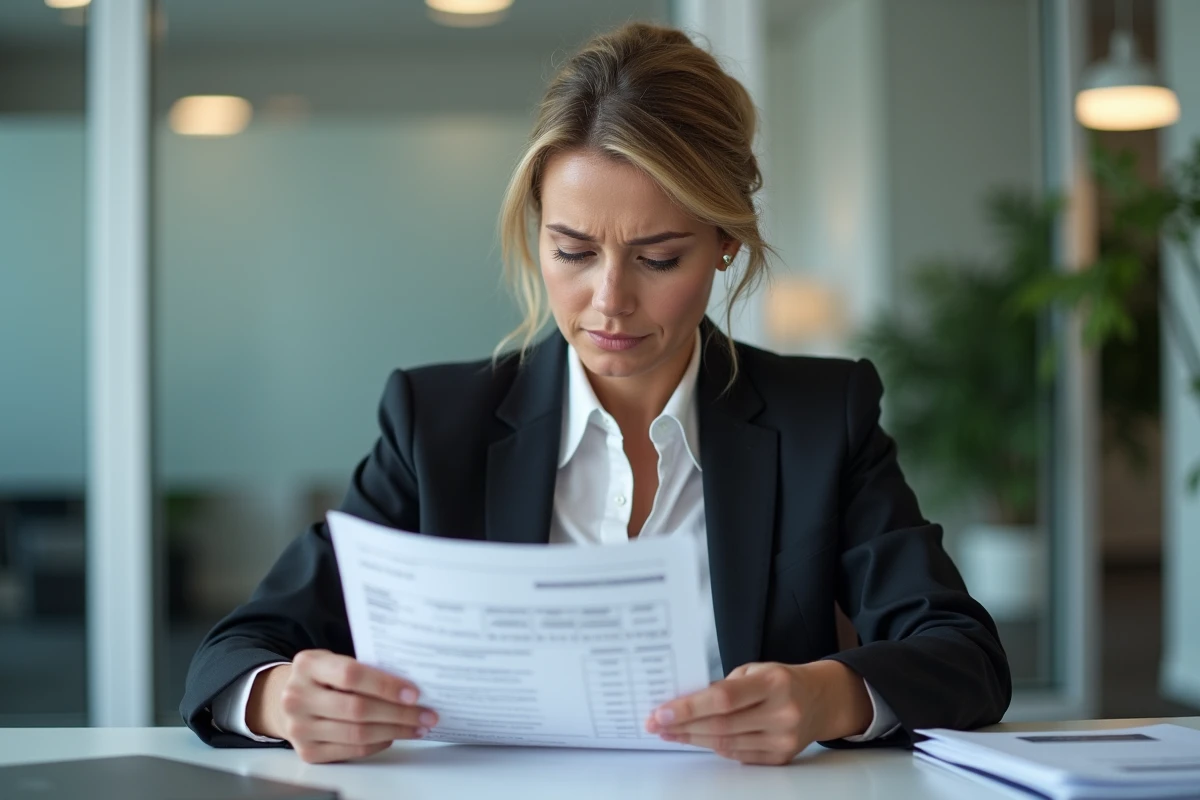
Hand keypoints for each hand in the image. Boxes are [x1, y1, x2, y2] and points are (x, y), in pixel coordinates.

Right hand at [246, 649, 438, 763]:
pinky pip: (351, 750)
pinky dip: (378, 744)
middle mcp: (297, 697)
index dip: (385, 685)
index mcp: (307, 665)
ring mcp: (299, 727)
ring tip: (418, 726)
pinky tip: (394, 735)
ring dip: (394, 731)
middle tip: (427, 714)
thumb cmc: (322, 677)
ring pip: (357, 734)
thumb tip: (410, 684)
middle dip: (399, 713)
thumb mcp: (333, 660)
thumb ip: (363, 667)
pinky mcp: (307, 751)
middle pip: (357, 709)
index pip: (351, 675)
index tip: (414, 692)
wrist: (285, 699)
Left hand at [644, 660, 872, 765]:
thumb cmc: (782, 680)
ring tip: (669, 732)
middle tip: (656, 724)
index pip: (723, 698)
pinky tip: (696, 739)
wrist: (822, 700)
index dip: (689, 708)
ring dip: (692, 739)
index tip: (661, 712)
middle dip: (682, 726)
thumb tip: (684, 702)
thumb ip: (724, 685)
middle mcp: (781, 712)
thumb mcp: (756, 670)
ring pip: (726, 744)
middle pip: (720, 725)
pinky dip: (714, 747)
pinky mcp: (781, 757)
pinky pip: (738, 755)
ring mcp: (783, 739)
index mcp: (773, 682)